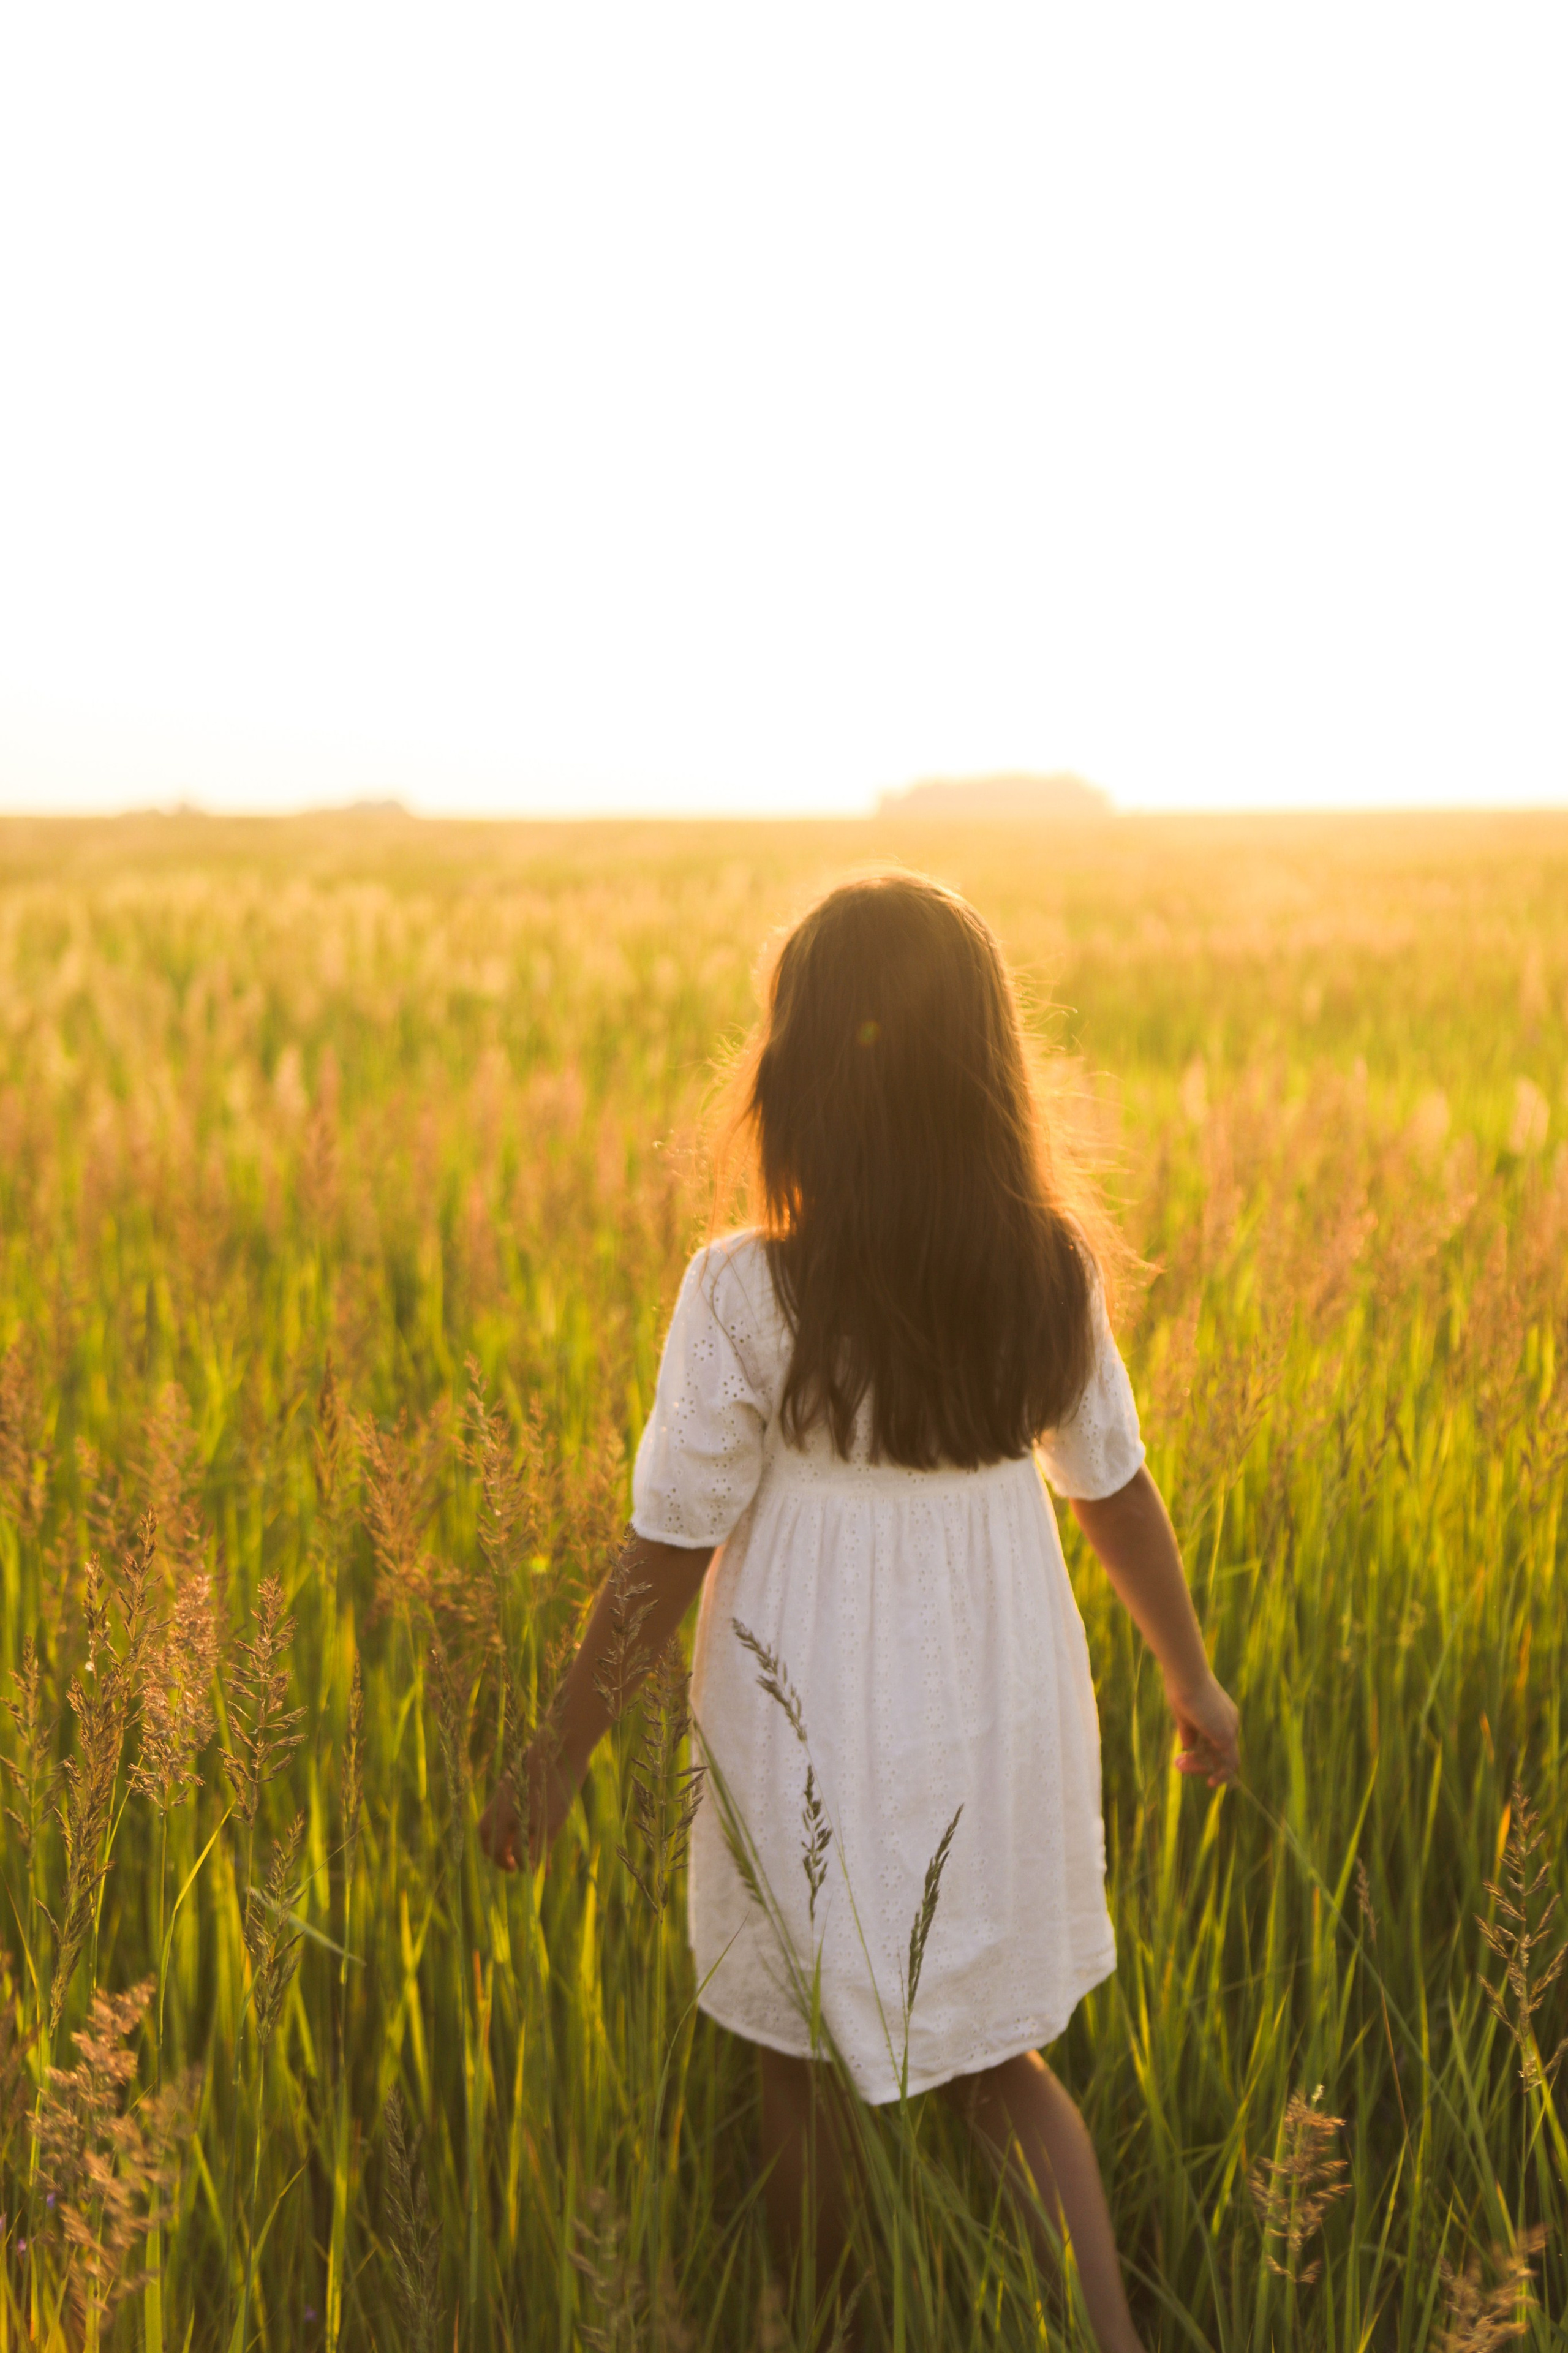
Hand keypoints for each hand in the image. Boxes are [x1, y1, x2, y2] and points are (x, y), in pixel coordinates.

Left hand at [478, 1733, 582, 1871]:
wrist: (559, 1747)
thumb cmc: (543, 1756)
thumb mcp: (522, 1776)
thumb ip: (515, 1793)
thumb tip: (515, 1797)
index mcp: (499, 1799)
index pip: (483, 1832)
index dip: (488, 1848)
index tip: (498, 1853)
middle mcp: (508, 1813)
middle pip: (495, 1849)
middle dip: (501, 1862)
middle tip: (511, 1868)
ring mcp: (528, 1820)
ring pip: (518, 1856)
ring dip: (522, 1867)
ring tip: (528, 1870)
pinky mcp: (548, 1824)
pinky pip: (540, 1854)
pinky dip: (542, 1866)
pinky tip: (547, 1872)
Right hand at [1166, 1669, 1239, 1787]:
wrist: (1186, 1675)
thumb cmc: (1182, 1687)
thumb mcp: (1184, 1713)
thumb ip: (1189, 1731)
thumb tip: (1188, 1747)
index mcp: (1221, 1715)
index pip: (1216, 1741)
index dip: (1201, 1753)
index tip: (1183, 1757)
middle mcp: (1230, 1722)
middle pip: (1220, 1753)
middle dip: (1199, 1763)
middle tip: (1179, 1766)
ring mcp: (1230, 1729)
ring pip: (1224, 1761)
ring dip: (1202, 1768)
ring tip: (1181, 1768)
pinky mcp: (1226, 1736)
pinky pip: (1229, 1764)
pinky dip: (1219, 1774)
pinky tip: (1208, 1779)